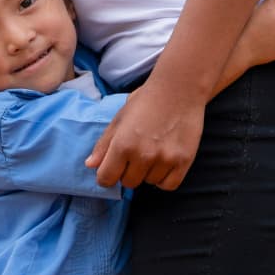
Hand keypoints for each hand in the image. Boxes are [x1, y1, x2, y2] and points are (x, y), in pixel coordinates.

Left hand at [86, 82, 204, 190]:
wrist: (179, 89)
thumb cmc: (146, 101)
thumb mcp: (119, 119)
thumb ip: (104, 144)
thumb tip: (90, 165)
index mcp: (122, 145)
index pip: (106, 178)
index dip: (106, 176)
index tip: (112, 170)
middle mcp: (142, 155)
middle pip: (128, 183)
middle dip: (128, 172)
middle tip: (136, 154)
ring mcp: (164, 159)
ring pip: (149, 183)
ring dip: (148, 173)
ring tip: (153, 151)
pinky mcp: (183, 161)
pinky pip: (168, 185)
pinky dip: (164, 178)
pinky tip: (163, 162)